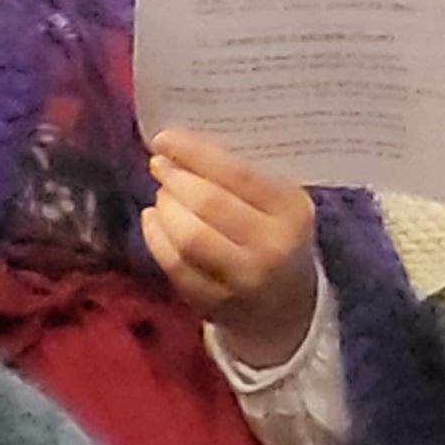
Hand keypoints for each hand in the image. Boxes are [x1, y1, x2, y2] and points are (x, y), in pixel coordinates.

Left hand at [139, 129, 320, 368]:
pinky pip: (175, 267)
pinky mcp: (216, 305)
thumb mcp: (279, 203)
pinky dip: (155, 239)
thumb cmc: (277, 236)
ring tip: (162, 195)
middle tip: (160, 166)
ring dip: (165, 208)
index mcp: (291, 211)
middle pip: (208, 205)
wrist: (287, 305)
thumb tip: (184, 145)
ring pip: (188, 238)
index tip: (164, 139)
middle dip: (175, 179)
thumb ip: (243, 176)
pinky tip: (152, 220)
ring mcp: (243, 281)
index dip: (194, 153)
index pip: (237, 174)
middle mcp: (271, 248)